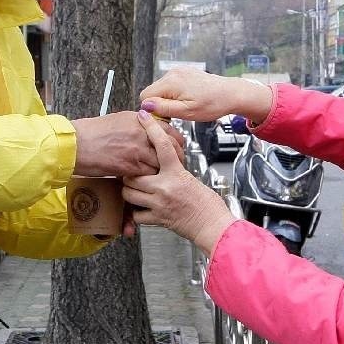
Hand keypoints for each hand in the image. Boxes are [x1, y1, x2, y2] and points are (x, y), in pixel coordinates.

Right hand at [72, 111, 183, 177]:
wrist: (76, 145)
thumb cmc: (92, 133)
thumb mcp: (118, 121)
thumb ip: (137, 125)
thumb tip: (148, 130)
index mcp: (139, 120)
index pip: (169, 129)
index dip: (176, 141)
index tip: (178, 147)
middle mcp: (142, 133)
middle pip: (171, 146)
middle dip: (177, 156)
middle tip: (177, 163)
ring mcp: (138, 149)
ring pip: (162, 162)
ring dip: (164, 170)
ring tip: (164, 176)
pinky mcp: (131, 166)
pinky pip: (149, 174)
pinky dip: (151, 179)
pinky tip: (149, 181)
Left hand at [123, 110, 235, 252]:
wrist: (213, 225)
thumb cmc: (208, 205)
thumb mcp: (192, 180)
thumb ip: (175, 172)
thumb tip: (164, 163)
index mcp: (177, 174)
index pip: (163, 145)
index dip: (151, 128)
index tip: (143, 117)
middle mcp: (165, 187)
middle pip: (133, 173)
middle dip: (130, 173)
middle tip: (133, 172)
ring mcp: (159, 204)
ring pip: (129, 193)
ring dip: (129, 191)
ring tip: (136, 190)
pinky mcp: (157, 219)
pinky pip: (136, 214)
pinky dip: (136, 212)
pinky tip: (142, 209)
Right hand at [139, 68, 272, 124]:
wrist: (231, 94)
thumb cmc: (212, 104)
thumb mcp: (187, 112)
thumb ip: (164, 109)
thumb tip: (145, 106)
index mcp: (171, 82)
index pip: (145, 96)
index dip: (154, 109)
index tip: (168, 115)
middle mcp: (172, 73)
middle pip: (153, 92)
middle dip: (161, 104)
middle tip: (179, 112)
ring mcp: (179, 71)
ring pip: (162, 89)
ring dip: (169, 99)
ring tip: (186, 105)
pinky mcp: (184, 72)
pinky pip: (171, 84)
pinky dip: (176, 93)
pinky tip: (189, 98)